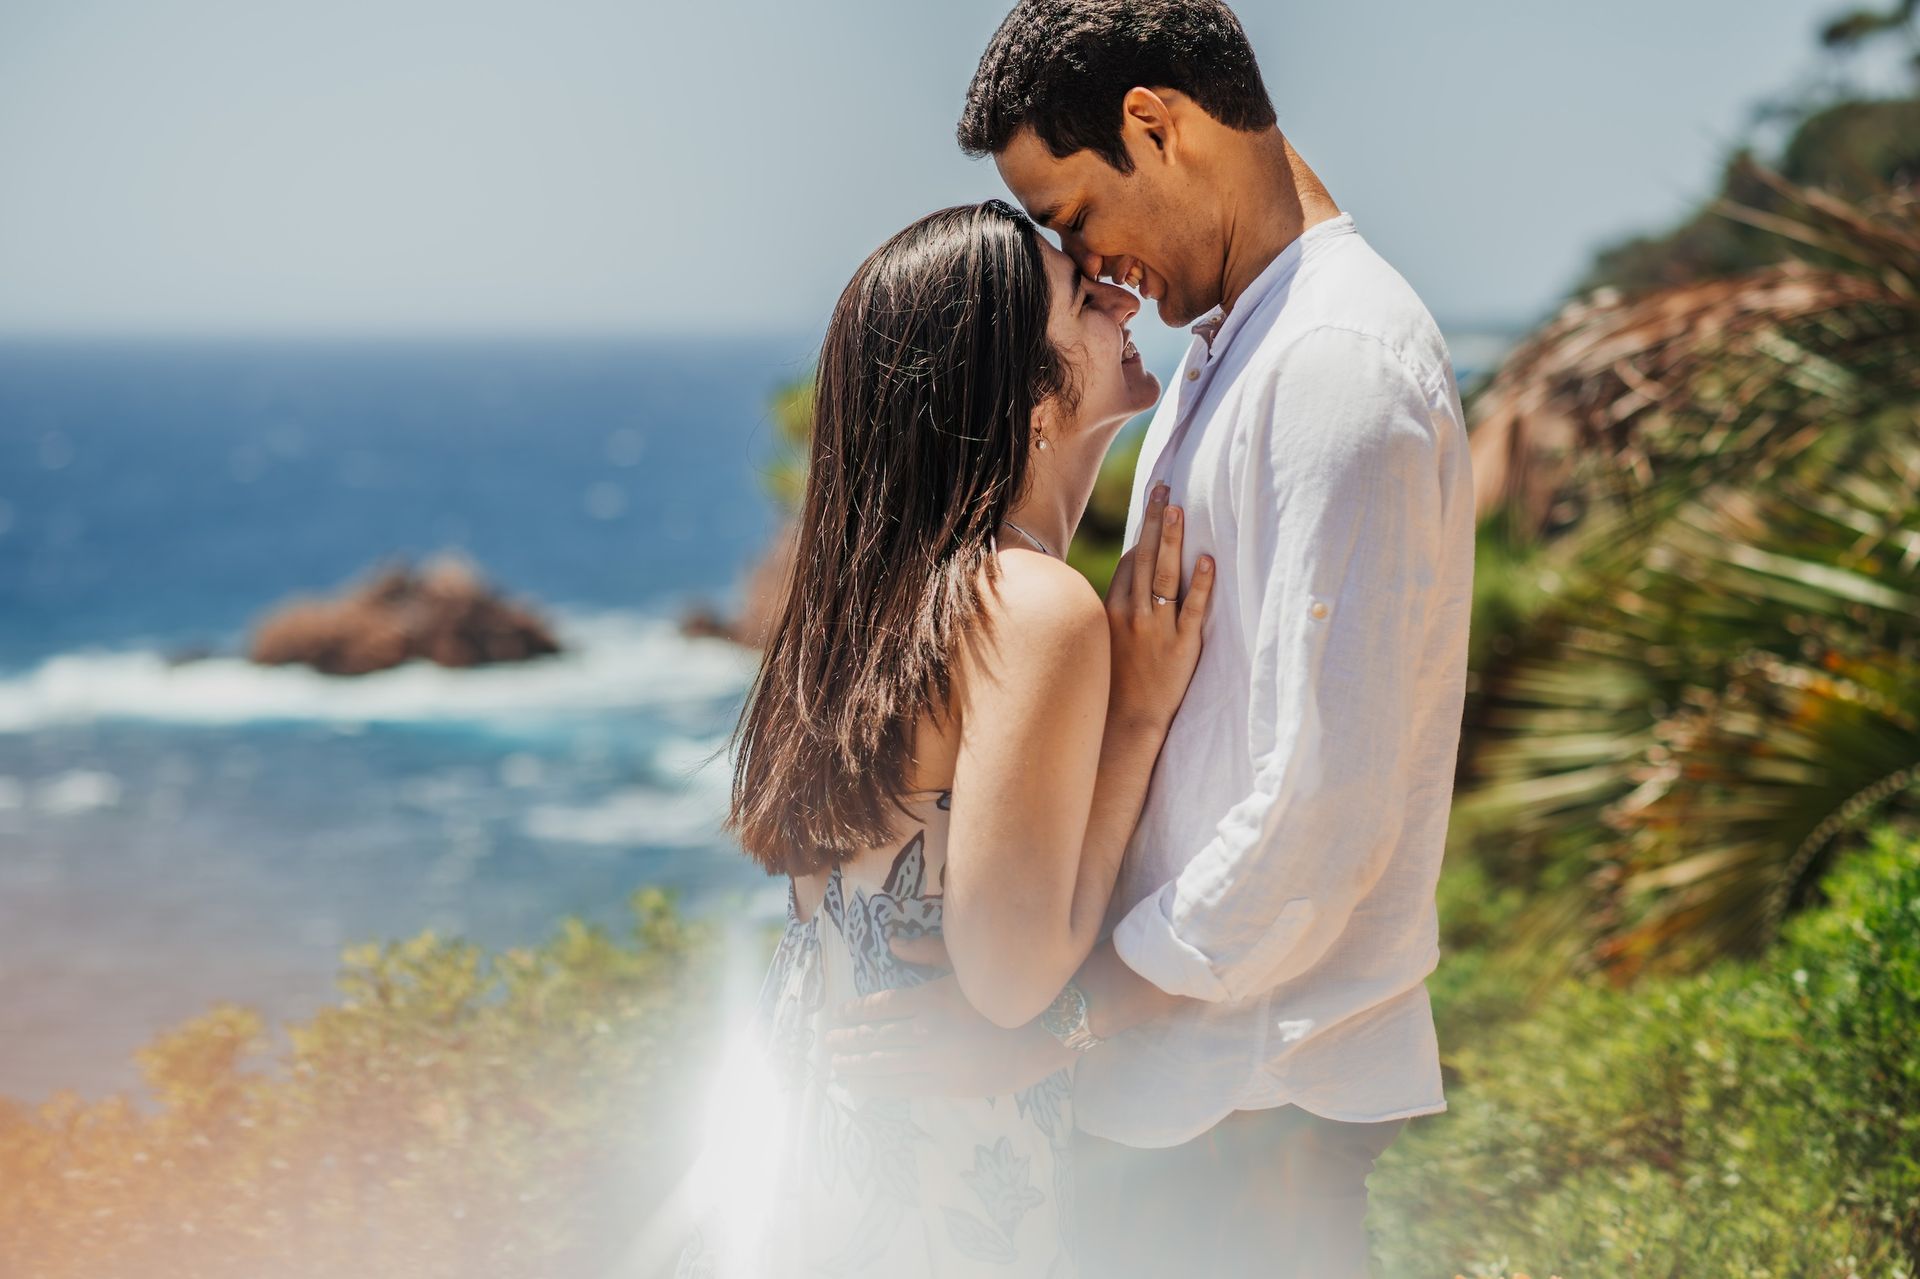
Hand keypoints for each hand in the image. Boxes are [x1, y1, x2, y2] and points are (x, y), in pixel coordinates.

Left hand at [823, 936, 1077, 1097]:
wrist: (1048, 1032)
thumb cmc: (1009, 990)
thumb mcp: (968, 964)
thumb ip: (927, 952)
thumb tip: (892, 942)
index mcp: (932, 1000)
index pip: (882, 1007)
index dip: (858, 1012)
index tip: (838, 1015)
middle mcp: (930, 1034)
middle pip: (879, 1040)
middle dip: (851, 1043)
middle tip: (827, 1046)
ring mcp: (940, 1064)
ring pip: (889, 1068)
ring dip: (860, 1069)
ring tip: (837, 1070)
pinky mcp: (953, 1086)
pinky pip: (909, 1088)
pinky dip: (883, 1088)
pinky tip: (866, 1089)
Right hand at [1104, 482, 1213, 729]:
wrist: (1126, 722)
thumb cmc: (1115, 682)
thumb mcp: (1104, 642)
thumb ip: (1116, 611)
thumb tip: (1130, 582)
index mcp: (1112, 612)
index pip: (1130, 565)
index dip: (1144, 538)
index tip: (1155, 513)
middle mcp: (1132, 615)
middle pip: (1145, 558)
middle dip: (1155, 521)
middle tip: (1164, 488)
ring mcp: (1156, 630)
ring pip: (1165, 576)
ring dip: (1172, 540)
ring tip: (1179, 509)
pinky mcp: (1181, 647)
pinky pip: (1191, 610)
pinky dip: (1199, 585)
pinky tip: (1206, 561)